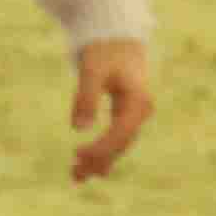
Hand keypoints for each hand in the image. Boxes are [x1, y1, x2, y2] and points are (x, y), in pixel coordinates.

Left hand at [69, 38, 156, 181]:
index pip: (121, 132)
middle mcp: (140, 111)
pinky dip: (102, 151)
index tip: (77, 154)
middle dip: (99, 160)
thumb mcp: (92, 70)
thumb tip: (79, 128)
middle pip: (121, 143)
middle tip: (74, 176)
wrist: (117, 37)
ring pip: (118, 144)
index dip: (101, 147)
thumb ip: (85, 97)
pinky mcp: (125, 114)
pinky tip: (88, 165)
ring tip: (76, 177)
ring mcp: (135, 114)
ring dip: (99, 161)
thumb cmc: (104, 51)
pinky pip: (116, 138)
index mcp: (138, 101)